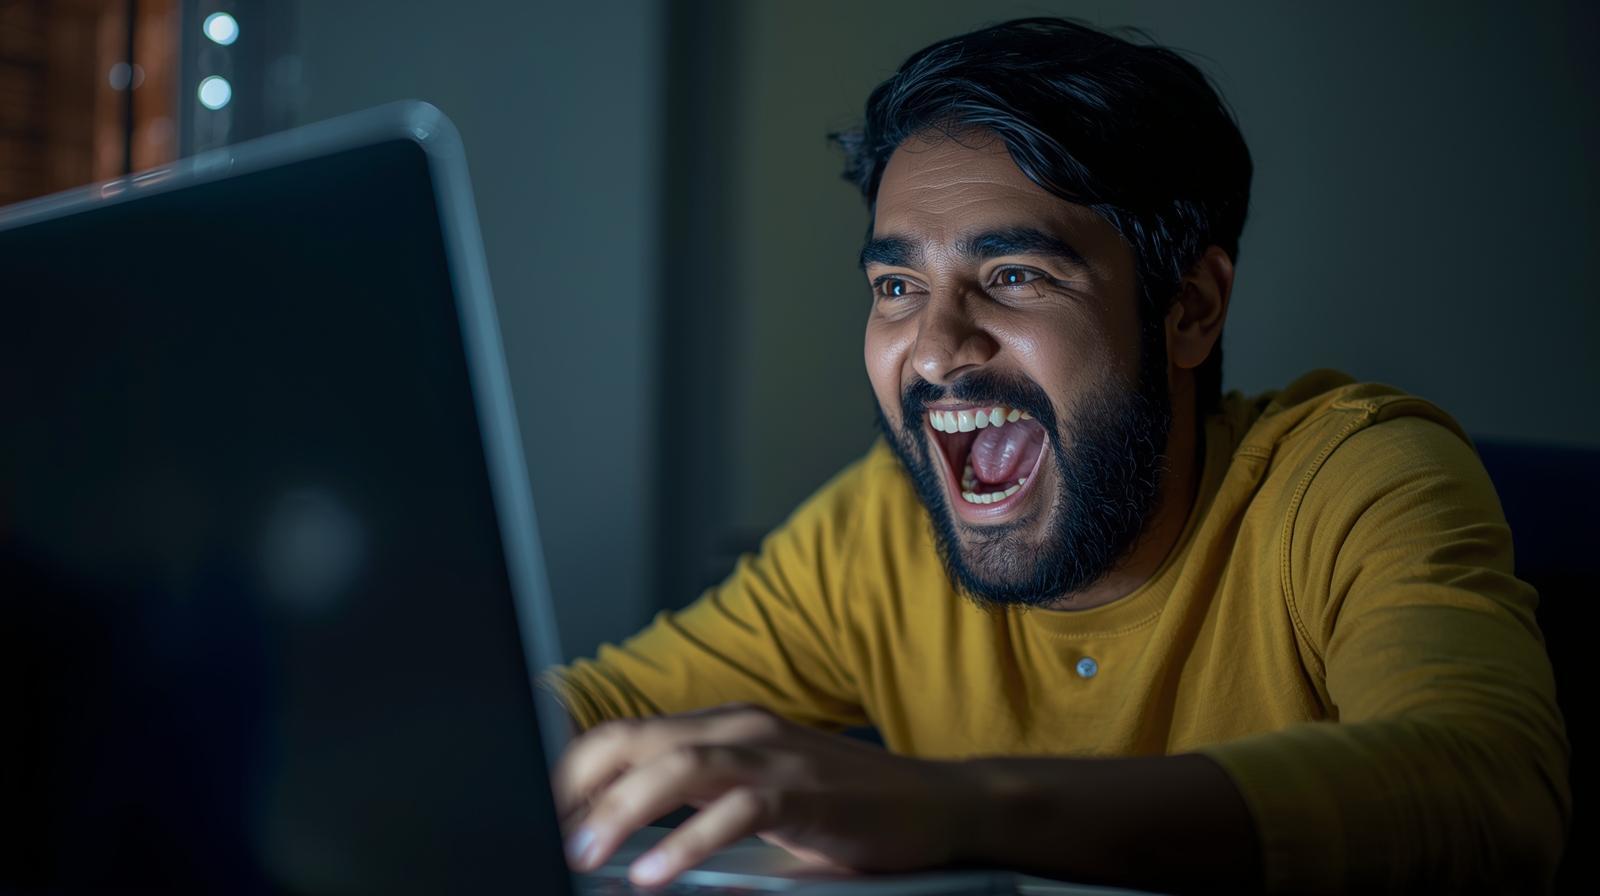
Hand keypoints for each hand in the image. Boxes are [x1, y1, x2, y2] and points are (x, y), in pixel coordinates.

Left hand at [552, 703, 975, 887]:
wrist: (938, 808)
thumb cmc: (844, 814)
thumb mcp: (758, 803)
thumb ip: (698, 809)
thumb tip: (625, 847)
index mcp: (722, 728)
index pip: (625, 737)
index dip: (572, 775)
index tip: (538, 819)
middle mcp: (740, 728)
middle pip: (635, 741)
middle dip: (578, 788)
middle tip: (542, 837)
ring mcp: (774, 755)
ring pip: (678, 765)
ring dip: (620, 810)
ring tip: (581, 856)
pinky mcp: (805, 792)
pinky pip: (734, 811)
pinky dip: (687, 844)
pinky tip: (652, 874)